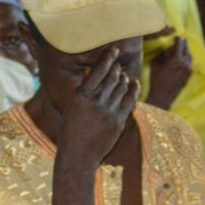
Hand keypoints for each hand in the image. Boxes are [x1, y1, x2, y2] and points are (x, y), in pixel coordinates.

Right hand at [58, 46, 138, 166]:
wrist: (78, 155)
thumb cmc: (70, 131)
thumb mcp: (72, 108)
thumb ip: (84, 93)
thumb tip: (95, 76)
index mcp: (80, 96)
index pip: (98, 70)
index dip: (108, 58)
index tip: (114, 50)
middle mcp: (96, 101)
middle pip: (113, 76)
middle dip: (116, 68)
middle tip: (117, 64)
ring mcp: (109, 110)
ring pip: (122, 86)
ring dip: (123, 78)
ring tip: (122, 76)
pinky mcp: (119, 120)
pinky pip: (131, 99)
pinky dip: (134, 88)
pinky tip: (134, 83)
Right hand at [146, 37, 191, 109]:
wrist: (162, 96)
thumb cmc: (155, 80)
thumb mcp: (155, 65)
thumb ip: (162, 55)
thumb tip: (167, 49)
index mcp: (175, 59)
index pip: (179, 45)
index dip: (178, 40)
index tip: (176, 36)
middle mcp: (185, 63)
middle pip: (186, 49)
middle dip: (184, 44)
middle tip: (181, 40)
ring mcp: (188, 69)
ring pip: (190, 56)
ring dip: (186, 51)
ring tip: (182, 48)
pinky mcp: (189, 74)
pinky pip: (190, 63)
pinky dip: (187, 58)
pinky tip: (183, 58)